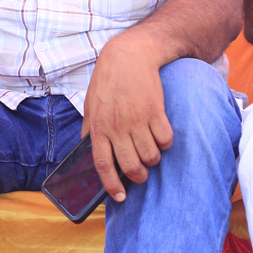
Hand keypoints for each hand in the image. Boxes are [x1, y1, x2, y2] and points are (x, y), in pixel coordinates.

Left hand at [81, 35, 171, 202]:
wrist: (129, 55)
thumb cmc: (108, 81)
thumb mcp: (90, 105)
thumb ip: (89, 129)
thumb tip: (86, 152)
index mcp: (98, 127)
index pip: (103, 165)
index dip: (111, 185)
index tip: (119, 197)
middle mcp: (117, 126)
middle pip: (131, 166)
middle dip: (138, 176)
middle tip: (141, 173)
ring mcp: (138, 119)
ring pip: (151, 156)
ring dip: (153, 159)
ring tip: (151, 151)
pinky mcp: (156, 111)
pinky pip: (166, 140)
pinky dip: (166, 143)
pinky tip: (161, 134)